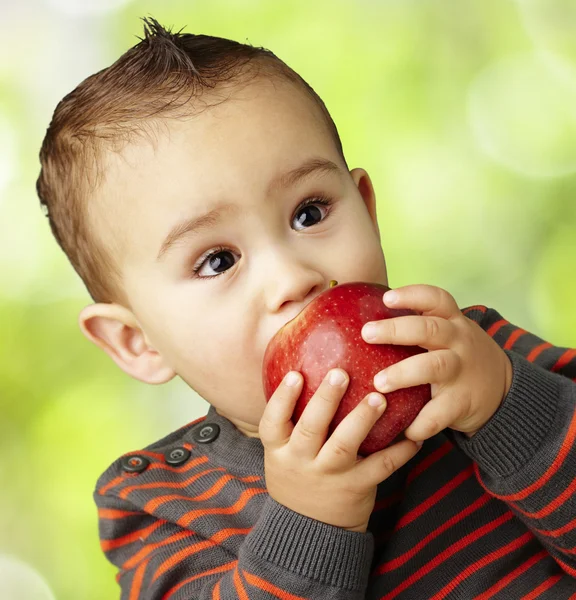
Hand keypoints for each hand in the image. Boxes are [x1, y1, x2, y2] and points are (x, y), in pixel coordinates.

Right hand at [259, 368, 421, 532]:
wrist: (311, 532)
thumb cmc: (297, 478)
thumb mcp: (281, 454)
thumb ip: (289, 422)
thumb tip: (301, 369)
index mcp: (279, 451)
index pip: (272, 422)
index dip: (283, 398)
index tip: (296, 374)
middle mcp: (301, 462)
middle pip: (310, 428)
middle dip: (325, 399)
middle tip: (341, 373)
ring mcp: (329, 476)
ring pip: (344, 446)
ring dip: (362, 419)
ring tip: (378, 397)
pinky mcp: (356, 488)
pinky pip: (380, 467)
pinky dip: (399, 452)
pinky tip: (413, 436)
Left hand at [361, 284, 512, 441]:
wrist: (505, 391)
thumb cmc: (459, 356)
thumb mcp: (450, 333)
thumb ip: (419, 326)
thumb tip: (365, 319)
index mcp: (453, 322)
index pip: (436, 299)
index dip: (412, 295)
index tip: (387, 297)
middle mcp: (458, 342)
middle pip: (429, 329)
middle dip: (396, 330)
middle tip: (367, 333)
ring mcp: (461, 371)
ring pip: (433, 367)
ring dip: (403, 373)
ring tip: (378, 384)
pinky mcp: (463, 402)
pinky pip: (440, 413)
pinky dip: (421, 423)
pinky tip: (403, 430)